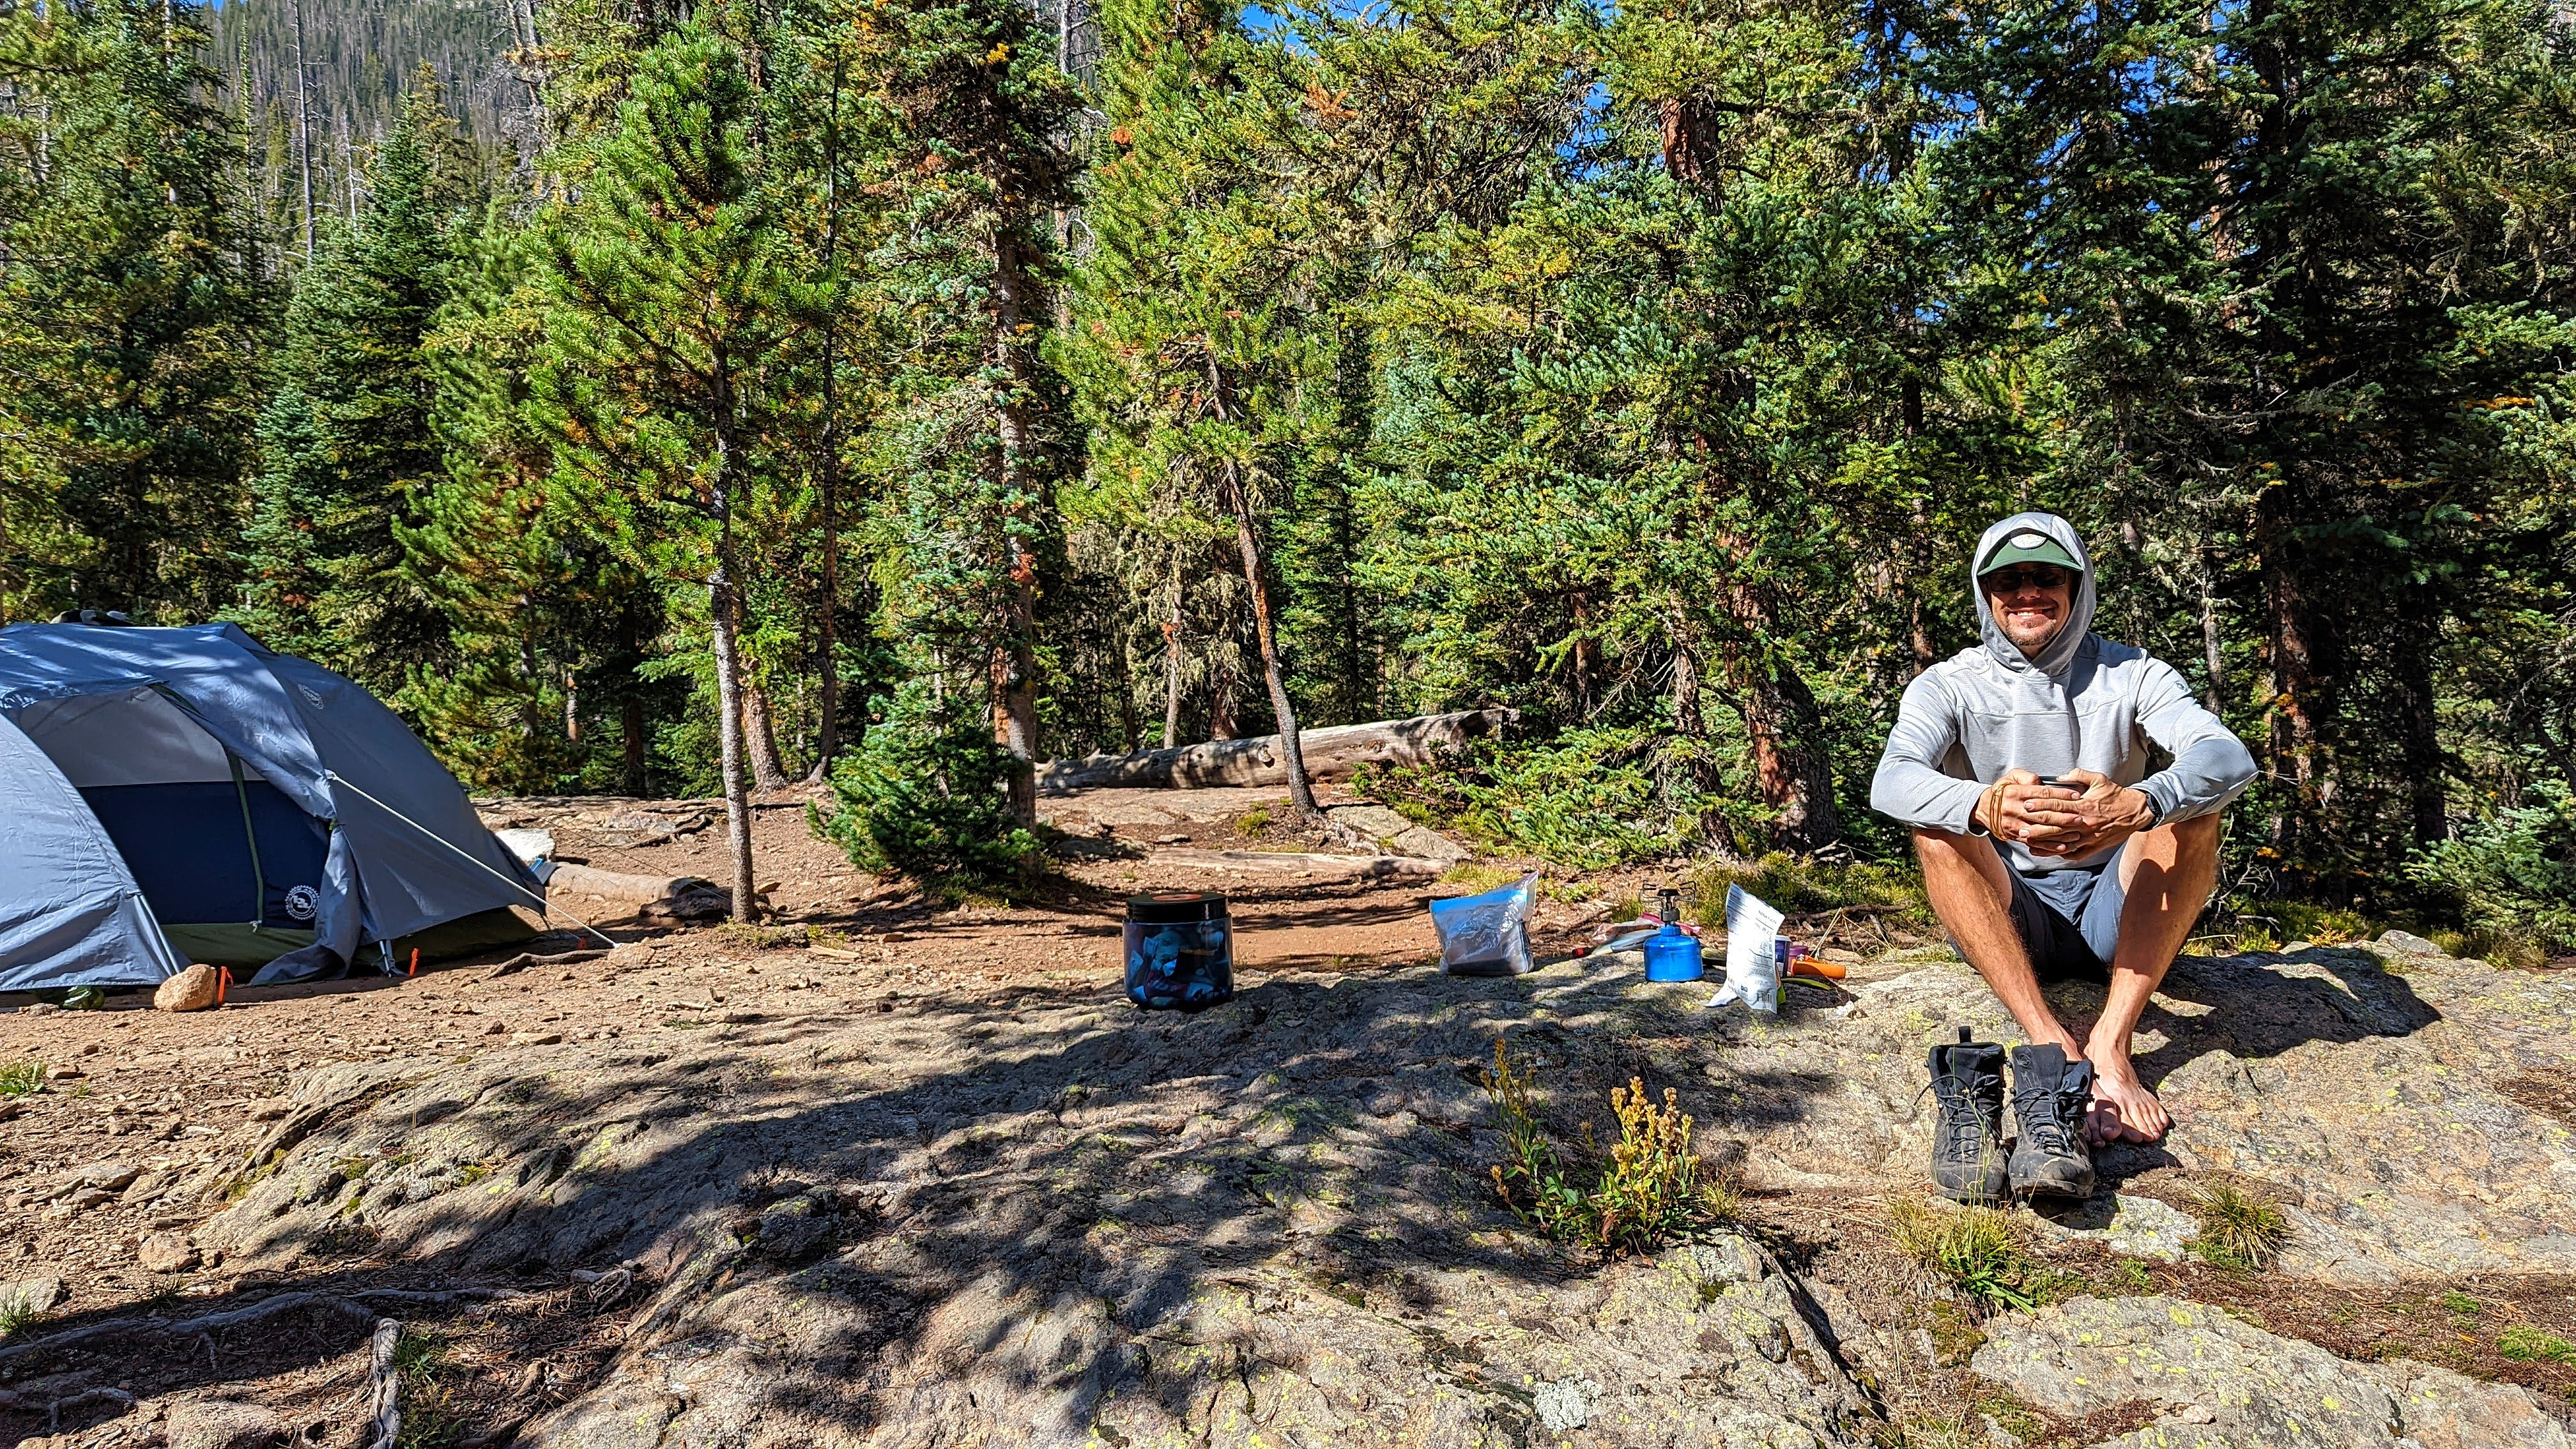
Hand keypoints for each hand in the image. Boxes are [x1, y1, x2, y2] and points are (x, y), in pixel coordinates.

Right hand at [1974, 768, 2082, 845]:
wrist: (1983, 808)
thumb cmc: (2003, 791)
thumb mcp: (2011, 777)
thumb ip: (2026, 777)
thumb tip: (2040, 782)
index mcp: (2014, 792)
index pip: (2042, 793)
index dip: (2060, 794)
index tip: (2075, 795)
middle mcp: (2013, 809)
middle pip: (2043, 814)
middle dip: (2063, 816)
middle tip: (2079, 817)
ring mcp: (2014, 824)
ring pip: (2040, 830)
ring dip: (2060, 833)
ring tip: (2075, 832)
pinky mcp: (2014, 835)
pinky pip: (2034, 842)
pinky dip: (2049, 846)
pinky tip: (2063, 846)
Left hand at [2014, 768, 2155, 857]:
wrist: (2137, 812)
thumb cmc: (2115, 795)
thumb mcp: (2099, 779)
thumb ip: (2078, 775)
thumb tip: (2059, 777)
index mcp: (2084, 805)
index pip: (2058, 806)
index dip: (2040, 805)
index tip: (2026, 805)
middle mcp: (2085, 823)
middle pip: (2056, 826)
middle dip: (2037, 826)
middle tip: (2020, 826)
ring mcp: (2089, 837)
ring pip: (2063, 843)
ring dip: (2044, 843)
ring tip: (2028, 842)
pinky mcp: (2094, 847)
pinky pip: (2075, 854)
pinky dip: (2060, 854)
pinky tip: (2047, 852)